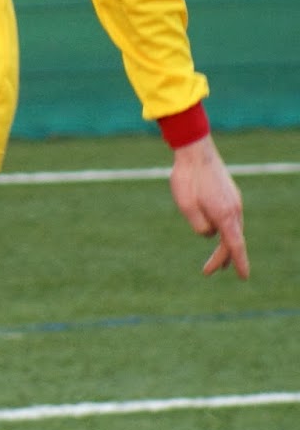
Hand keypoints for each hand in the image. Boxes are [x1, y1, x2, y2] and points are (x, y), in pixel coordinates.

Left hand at [168, 136, 247, 277]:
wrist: (194, 151)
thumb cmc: (186, 179)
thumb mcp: (186, 207)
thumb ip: (199, 226)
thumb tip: (210, 234)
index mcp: (224, 214)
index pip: (234, 245)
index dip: (239, 262)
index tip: (244, 277)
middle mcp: (234, 209)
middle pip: (231, 240)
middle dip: (222, 258)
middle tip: (207, 272)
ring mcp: (233, 201)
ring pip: (231, 229)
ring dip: (224, 245)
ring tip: (219, 262)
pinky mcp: (229, 194)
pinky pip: (229, 218)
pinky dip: (224, 230)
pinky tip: (219, 235)